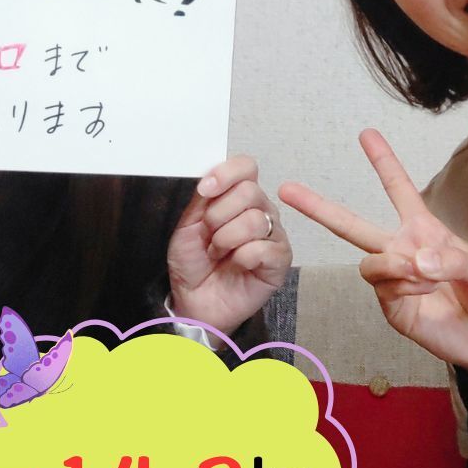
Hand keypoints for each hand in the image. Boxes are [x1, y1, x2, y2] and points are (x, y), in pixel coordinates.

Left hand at [167, 155, 291, 337]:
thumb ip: (202, 200)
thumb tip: (212, 176)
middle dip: (219, 215)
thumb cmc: (194, 264)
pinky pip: (264, 248)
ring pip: (255, 220)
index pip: (246, 167)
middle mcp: (260, 210)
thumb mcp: (187, 226)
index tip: (206, 190)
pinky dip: (242, 258)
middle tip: (209, 235)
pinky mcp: (280, 260)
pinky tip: (236, 265)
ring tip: (219, 253)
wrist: (194, 301)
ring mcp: (272, 234)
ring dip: (227, 239)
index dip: (226, 174)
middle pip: (250, 191)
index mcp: (238, 196)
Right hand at [280, 129, 467, 389]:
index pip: (398, 190)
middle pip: (352, 225)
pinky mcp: (393, 308)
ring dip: (393, 264)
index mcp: (425, 231)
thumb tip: (417, 260)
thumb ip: (453, 261)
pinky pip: (383, 288)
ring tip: (424, 275)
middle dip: (318, 207)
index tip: (367, 134)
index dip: (383, 162)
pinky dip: (405, 285)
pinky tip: (426, 291)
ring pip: (368, 262)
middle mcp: (402, 251)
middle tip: (287, 188)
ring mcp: (394, 281)